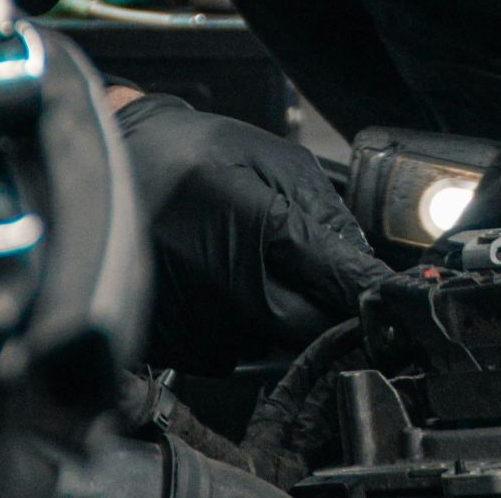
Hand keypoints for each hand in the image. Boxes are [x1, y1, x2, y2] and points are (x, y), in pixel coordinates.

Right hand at [114, 94, 392, 370]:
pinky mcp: (172, 341)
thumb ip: (322, 206)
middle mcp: (223, 281)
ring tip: (241, 259)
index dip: (367, 289)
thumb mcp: (270, 156)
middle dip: (322, 305)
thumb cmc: (187, 152)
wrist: (110, 165)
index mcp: (254, 225)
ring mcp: (195, 318)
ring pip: (269, 340)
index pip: (334, 278)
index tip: (390, 298)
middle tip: (310, 272)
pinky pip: (229, 349)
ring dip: (275, 311)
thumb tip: (360, 259)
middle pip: (308, 326)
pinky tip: (214, 277)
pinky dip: (236, 321)